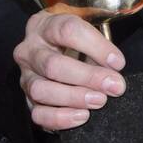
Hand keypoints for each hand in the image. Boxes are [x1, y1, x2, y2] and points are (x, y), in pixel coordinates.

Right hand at [13, 3, 126, 131]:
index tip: (118, 62)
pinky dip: (60, 118)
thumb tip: (114, 72)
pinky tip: (82, 115)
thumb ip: (100, 47)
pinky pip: (37, 114)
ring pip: (41, 90)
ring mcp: (25, 75)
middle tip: (113, 86)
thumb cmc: (75, 39)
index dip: (96, 47)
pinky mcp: (27, 98)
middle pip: (53, 64)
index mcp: (45, 24)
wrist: (54, 48)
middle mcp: (29, 49)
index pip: (68, 31)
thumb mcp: (87, 30)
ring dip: (74, 98)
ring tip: (99, 100)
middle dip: (87, 77)